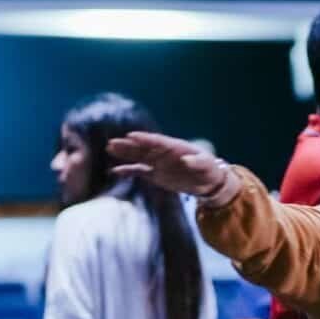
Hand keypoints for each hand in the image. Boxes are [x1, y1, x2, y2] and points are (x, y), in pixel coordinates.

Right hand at [107, 131, 225, 195]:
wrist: (208, 183)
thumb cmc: (210, 169)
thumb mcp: (207, 165)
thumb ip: (197, 162)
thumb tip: (185, 160)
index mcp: (175, 147)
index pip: (158, 142)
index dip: (145, 139)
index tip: (132, 136)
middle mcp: (164, 153)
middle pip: (144, 148)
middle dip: (129, 145)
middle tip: (113, 143)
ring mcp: (158, 163)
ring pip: (139, 157)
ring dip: (125, 153)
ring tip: (110, 148)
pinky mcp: (156, 174)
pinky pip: (139, 171)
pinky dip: (128, 171)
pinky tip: (115, 171)